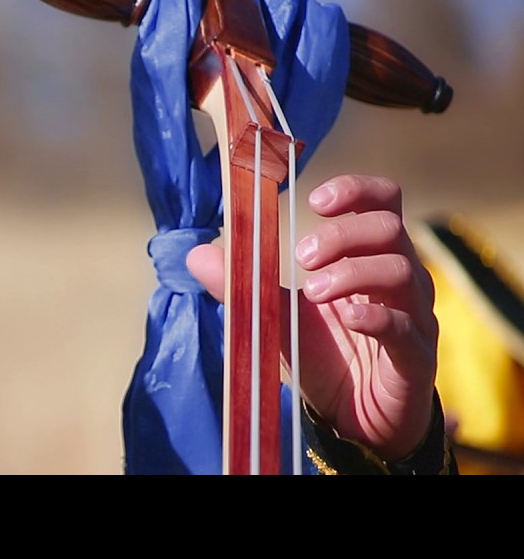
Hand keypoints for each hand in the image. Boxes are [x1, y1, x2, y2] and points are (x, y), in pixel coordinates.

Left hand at [186, 174, 437, 460]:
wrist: (352, 419)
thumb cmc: (325, 356)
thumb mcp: (278, 314)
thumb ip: (245, 282)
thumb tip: (194, 254)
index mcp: (372, 258)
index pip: (385, 202)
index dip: (356, 190)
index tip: (315, 200)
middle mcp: (402, 280)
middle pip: (389, 228)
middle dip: (342, 234)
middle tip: (302, 257)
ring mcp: (414, 318)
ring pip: (402, 270)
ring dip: (352, 272)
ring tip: (312, 291)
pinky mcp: (416, 359)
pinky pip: (405, 328)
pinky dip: (375, 318)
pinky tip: (348, 319)